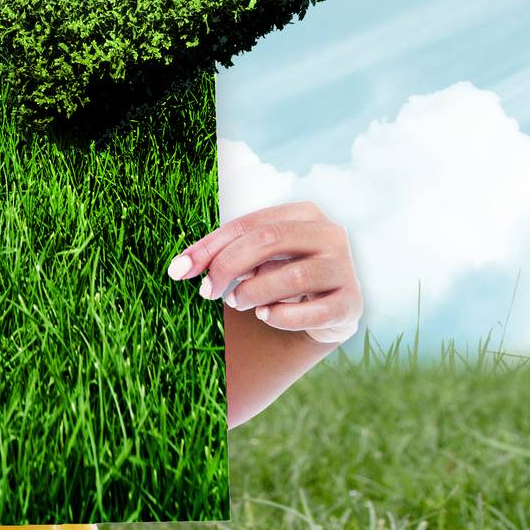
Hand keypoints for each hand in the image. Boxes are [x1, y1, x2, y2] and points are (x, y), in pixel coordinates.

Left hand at [167, 200, 362, 343]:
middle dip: (229, 267)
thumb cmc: (280, 275)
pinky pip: (315, 311)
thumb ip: (221, 256)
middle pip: (269, 240)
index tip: (177, 271)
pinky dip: (283, 316)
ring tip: (238, 303)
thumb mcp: (252, 259)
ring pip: (293, 276)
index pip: (246, 224)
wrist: (325, 311)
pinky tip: (266, 317)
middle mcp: (330, 233)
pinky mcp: (352, 303)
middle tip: (208, 292)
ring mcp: (345, 268)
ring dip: (255, 292)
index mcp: (303, 212)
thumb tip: (177, 269)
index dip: (208, 247)